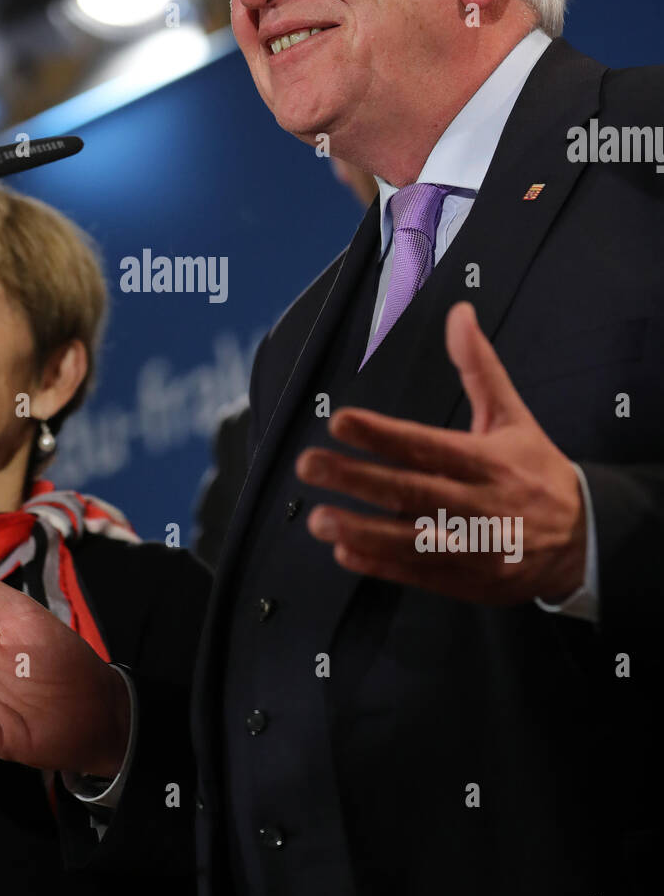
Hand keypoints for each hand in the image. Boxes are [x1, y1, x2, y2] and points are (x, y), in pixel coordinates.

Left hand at [296, 301, 586, 604]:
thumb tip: (459, 313)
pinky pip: (421, 575)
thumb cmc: (538, 471)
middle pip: (412, 491)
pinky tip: (345, 553)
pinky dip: (383, 566)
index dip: (383, 435)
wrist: (586, 540)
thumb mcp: (513, 416)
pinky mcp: (470, 582)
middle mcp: (480, 504)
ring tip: (318, 519)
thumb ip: (479, 367)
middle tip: (309, 466)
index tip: (341, 421)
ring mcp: (475, 548)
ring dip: (363, 531)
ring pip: (413, 540)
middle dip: (357, 480)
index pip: (428, 445)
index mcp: (488, 461)